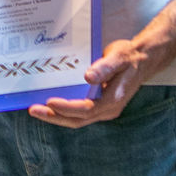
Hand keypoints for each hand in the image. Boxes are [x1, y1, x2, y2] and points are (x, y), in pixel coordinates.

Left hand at [30, 37, 156, 127]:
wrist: (142, 59)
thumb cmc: (130, 56)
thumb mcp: (119, 56)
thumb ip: (105, 67)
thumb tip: (88, 76)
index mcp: (113, 100)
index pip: (85, 109)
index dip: (66, 107)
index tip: (49, 102)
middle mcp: (107, 109)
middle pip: (77, 120)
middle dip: (54, 117)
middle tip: (33, 110)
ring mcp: (103, 109)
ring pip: (76, 119)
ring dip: (56, 116)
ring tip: (36, 110)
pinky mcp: (98, 105)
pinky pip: (78, 113)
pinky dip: (62, 111)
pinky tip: (49, 105)